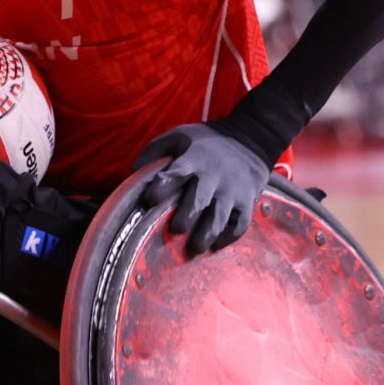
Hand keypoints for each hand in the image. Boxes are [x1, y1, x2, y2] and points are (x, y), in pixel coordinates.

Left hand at [133, 124, 271, 254]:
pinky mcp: (247, 200)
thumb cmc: (206, 142)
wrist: (251, 138)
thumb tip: (132, 174)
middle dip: (187, 216)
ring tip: (195, 249)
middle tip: (176, 230)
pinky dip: (228, 237)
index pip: (176, 173)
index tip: (150, 199)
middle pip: (199, 200)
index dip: (163, 186)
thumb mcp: (179, 136)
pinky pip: (240, 223)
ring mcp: (232, 190)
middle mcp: (213, 176)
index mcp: (193, 159)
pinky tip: (215, 244)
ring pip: (220, 217)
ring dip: (206, 234)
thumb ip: (155, 151)